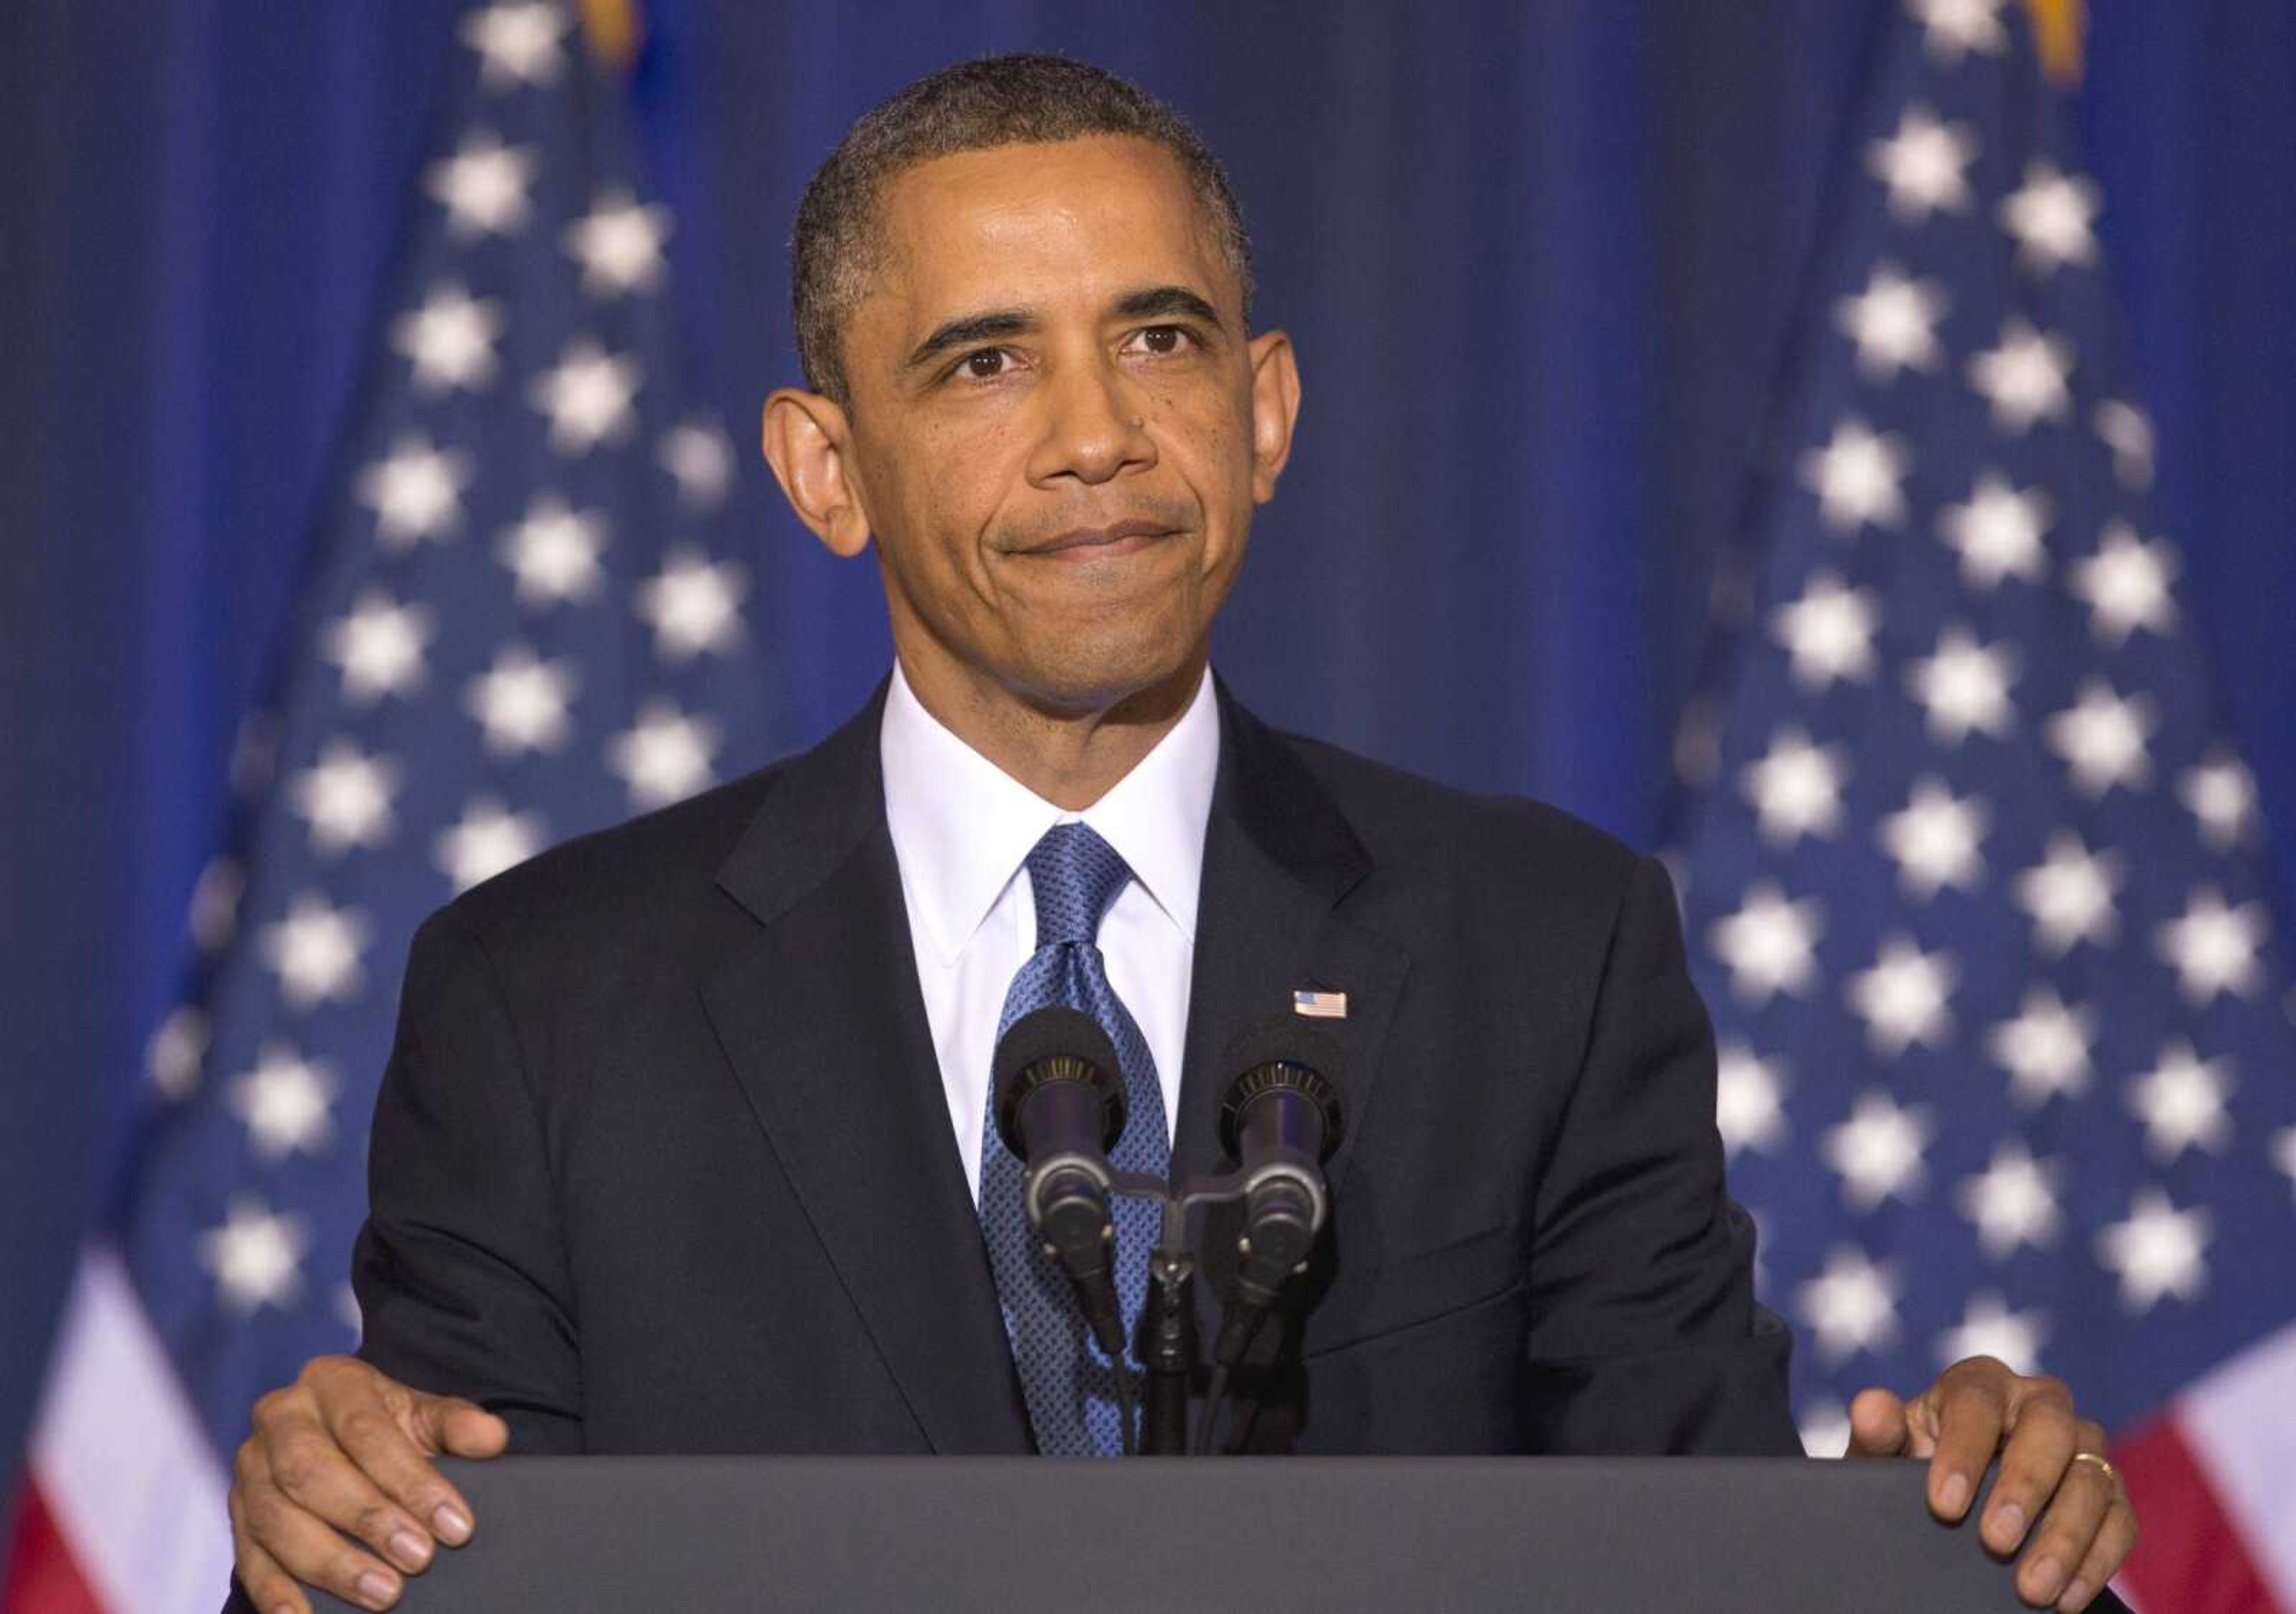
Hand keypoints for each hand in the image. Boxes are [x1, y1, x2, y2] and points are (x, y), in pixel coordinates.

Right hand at [230, 1354, 507, 1612]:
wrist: (337, 1436)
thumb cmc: (387, 1426)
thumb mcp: (424, 1415)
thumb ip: (457, 1425)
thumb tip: (491, 1438)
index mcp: (331, 1380)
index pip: (367, 1430)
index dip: (412, 1480)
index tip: (455, 1524)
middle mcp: (279, 1417)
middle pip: (311, 1472)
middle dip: (368, 1521)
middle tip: (419, 1559)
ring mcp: (249, 1467)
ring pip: (276, 1518)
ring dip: (330, 1563)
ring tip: (383, 1594)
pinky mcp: (234, 1513)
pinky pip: (247, 1557)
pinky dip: (275, 1592)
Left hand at [1848, 1356, 2136, 1610]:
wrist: (1949, 1508)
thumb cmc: (1912, 1470)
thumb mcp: (1886, 1455)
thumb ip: (1877, 1433)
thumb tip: (1871, 1407)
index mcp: (1979, 1384)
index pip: (1977, 1400)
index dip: (1963, 1450)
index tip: (1944, 1506)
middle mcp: (2037, 1403)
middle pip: (2050, 1427)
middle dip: (2025, 1486)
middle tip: (1995, 1542)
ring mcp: (2081, 1448)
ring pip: (2092, 1477)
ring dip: (2065, 1536)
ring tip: (2031, 1588)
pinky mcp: (2110, 1494)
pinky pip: (2121, 1521)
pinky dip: (2098, 1560)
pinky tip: (2067, 1597)